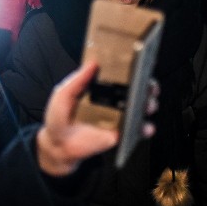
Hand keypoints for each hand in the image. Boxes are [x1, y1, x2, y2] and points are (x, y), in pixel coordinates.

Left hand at [35, 61, 157, 176]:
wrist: (57, 144)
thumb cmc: (58, 116)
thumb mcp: (63, 94)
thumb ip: (77, 79)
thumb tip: (93, 62)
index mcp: (100, 88)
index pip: (118, 75)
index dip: (130, 69)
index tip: (139, 61)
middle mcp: (112, 101)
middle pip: (135, 90)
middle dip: (146, 85)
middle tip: (147, 83)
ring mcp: (117, 117)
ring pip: (140, 108)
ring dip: (149, 104)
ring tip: (147, 103)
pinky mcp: (120, 133)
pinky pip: (137, 130)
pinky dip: (145, 128)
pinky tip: (144, 126)